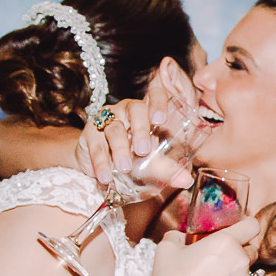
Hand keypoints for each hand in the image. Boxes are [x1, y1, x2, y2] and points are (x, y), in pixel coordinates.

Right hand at [75, 60, 194, 186]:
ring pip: (114, 129)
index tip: (160, 120)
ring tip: (125, 168)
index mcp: (146, 111)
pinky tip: (106, 177)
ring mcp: (106, 120)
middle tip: (143, 151)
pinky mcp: (89, 134)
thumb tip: (186, 181)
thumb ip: (168, 169)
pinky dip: (101, 163)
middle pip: (135, 109)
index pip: (154, 95)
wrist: (99, 163)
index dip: (158, 102)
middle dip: (141, 130)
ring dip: (120, 149)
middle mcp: (126, 110)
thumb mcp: (151, 160)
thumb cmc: (132, 155)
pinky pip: (96, 147)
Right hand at [143, 217, 259, 275]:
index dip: (247, 226)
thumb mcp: (168, 247)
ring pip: (246, 275)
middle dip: (240, 252)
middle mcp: (240, 261)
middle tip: (222, 259)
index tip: (243, 229)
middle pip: (252, 251)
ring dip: (234, 275)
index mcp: (226, 242)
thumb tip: (181, 237)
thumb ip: (179, 237)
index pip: (251, 226)